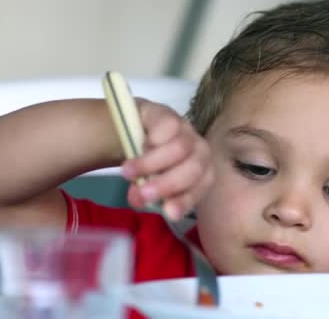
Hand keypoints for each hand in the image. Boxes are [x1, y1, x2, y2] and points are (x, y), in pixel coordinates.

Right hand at [121, 99, 214, 220]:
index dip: (186, 200)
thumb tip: (139, 199)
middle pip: (193, 169)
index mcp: (201, 173)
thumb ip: (149, 194)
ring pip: (179, 148)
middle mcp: (199, 151)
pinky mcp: (170, 115)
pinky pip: (167, 127)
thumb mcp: (149, 184)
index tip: (168, 213)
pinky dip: (151, 141)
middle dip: (166, 185)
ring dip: (151, 164)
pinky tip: (136, 147)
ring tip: (127, 172)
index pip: (201, 187)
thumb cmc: (148, 164)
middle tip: (141, 194)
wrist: (134, 131)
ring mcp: (186, 131)